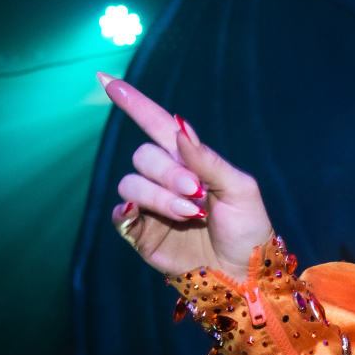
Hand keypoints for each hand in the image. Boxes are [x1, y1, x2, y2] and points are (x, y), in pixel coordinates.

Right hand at [102, 73, 273, 280]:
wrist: (243, 274)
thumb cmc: (248, 228)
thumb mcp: (240, 188)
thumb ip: (208, 159)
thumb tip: (178, 126)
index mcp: (192, 161)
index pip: (157, 124)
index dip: (133, 103)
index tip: (106, 80)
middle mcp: (167, 179)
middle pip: (144, 156)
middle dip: (168, 172)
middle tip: (197, 193)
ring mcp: (150, 206)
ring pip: (131, 183)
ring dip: (159, 196)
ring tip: (190, 213)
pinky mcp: (140, 233)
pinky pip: (119, 214)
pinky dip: (131, 213)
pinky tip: (149, 218)